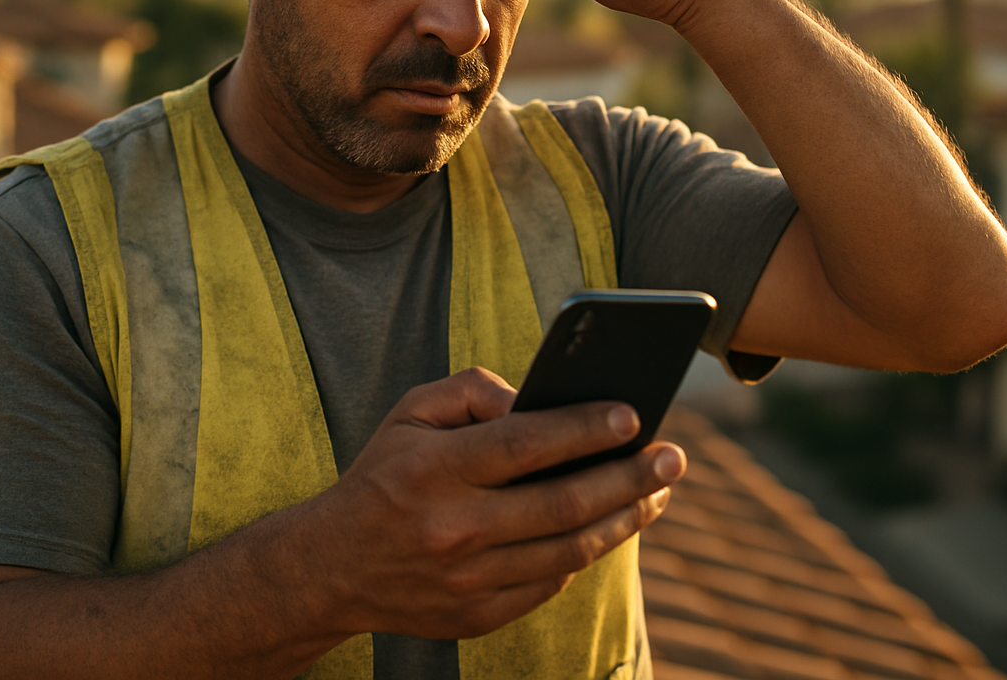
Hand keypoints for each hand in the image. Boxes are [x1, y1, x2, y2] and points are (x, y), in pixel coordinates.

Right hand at [304, 367, 684, 640]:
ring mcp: (467, 579)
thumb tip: (531, 398)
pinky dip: (586, 553)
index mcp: (433, 470)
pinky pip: (549, 582)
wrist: (333, 567)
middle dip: (628, 477)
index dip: (582, 429)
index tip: (632, 415)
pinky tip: (611, 525)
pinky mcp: (476, 616)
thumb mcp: (409, 414)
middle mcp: (453, 527)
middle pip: (561, 503)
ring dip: (624, 519)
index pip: (523, 445)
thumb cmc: (384, 476)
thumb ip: (470, 390)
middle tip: (673, 457)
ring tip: (658, 492)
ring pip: (568, 549)